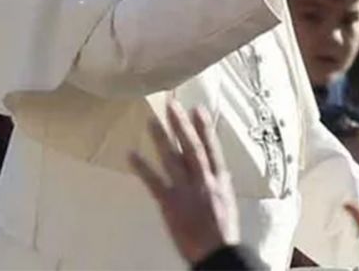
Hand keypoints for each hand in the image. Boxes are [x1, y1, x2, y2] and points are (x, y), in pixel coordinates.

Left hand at [130, 101, 239, 263]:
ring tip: (151, 121)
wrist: (217, 253)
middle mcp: (204, 181)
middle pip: (191, 147)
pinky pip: (154, 182)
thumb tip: (210, 169)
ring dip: (161, 139)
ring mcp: (186, 191)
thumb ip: (216, 183)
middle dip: (182, 125)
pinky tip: (131, 155)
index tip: (197, 109)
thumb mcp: (226, 201)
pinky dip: (142, 168)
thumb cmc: (223, 230)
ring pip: (172, 159)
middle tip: (172, 104)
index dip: (205, 128)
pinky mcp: (170, 204)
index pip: (212, 148)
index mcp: (220, 180)